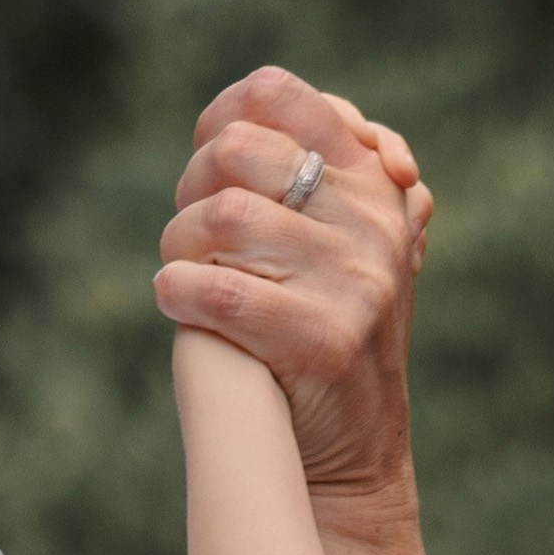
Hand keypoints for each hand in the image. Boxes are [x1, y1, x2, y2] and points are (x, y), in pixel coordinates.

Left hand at [154, 66, 432, 527]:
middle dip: (192, 190)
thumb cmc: (326, 336)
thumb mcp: (344, 243)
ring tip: (186, 273)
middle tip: (194, 234)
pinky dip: (179, 295)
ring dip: (180, 247)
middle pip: (236, 151)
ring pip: (222, 217)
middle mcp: (373, 225)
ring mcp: (356, 283)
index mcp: (374, 185)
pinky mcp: (324, 340)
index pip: (278, 95)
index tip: (214, 167)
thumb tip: (259, 99)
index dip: (223, 117)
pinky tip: (181, 305)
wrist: (355, 458)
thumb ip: (315, 169)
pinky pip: (217, 290)